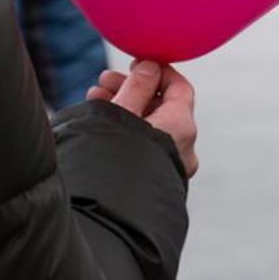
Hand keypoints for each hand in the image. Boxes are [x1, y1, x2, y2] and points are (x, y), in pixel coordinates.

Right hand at [87, 60, 199, 177]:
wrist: (100, 216)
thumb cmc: (108, 159)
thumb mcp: (120, 113)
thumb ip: (137, 86)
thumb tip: (150, 66)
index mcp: (182, 126)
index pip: (179, 88)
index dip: (157, 71)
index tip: (135, 63)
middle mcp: (184, 147)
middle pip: (164, 106)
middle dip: (133, 89)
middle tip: (102, 81)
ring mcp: (172, 166)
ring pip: (153, 127)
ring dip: (127, 108)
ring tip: (94, 98)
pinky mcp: (157, 180)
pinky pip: (149, 146)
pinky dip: (131, 131)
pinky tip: (102, 121)